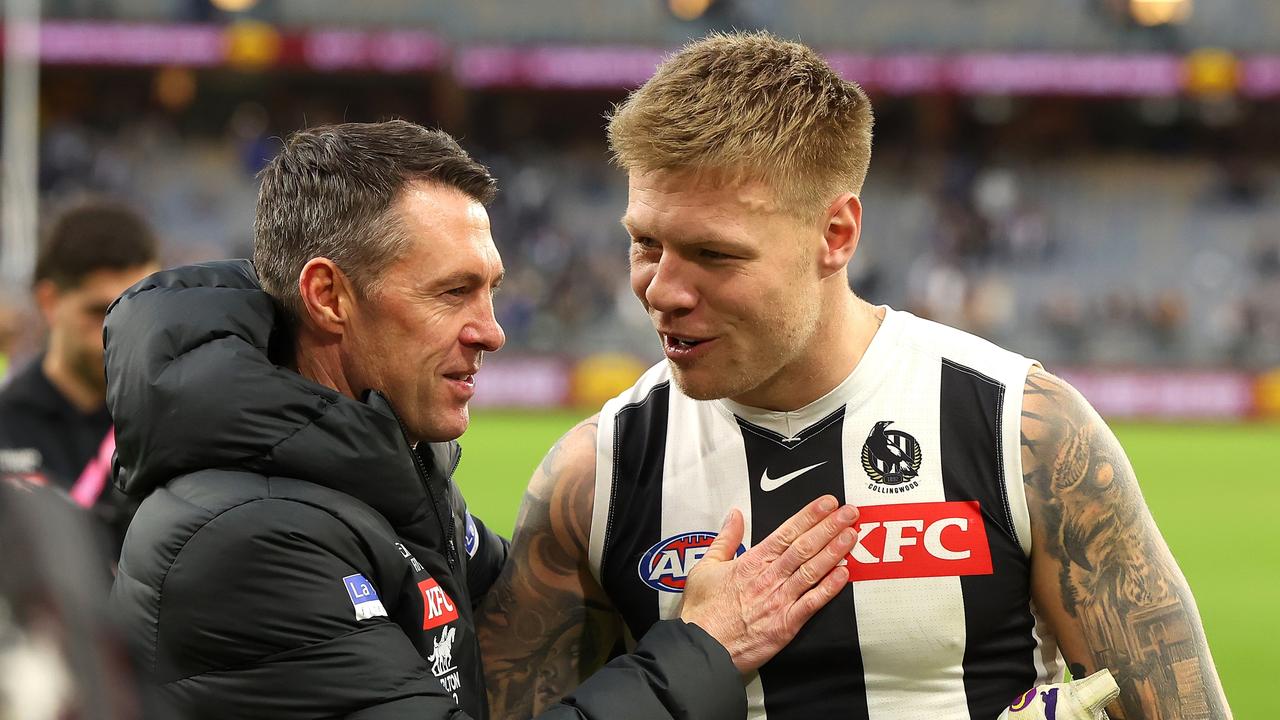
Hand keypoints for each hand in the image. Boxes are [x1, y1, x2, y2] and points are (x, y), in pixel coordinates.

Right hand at [678, 495, 857, 672]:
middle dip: (829, 527)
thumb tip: (735, 515)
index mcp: (751, 562)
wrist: (700, 647)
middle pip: (804, 547)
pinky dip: (829, 588)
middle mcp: (769, 577)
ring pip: (812, 571)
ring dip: (834, 551)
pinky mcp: (785, 625)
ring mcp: (779, 600)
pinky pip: (812, 603)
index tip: (827, 503)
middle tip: (849, 512)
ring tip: (851, 535)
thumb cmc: (701, 610)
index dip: (809, 516)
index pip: (786, 532)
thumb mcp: (706, 566)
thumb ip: (725, 539)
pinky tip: (844, 574)